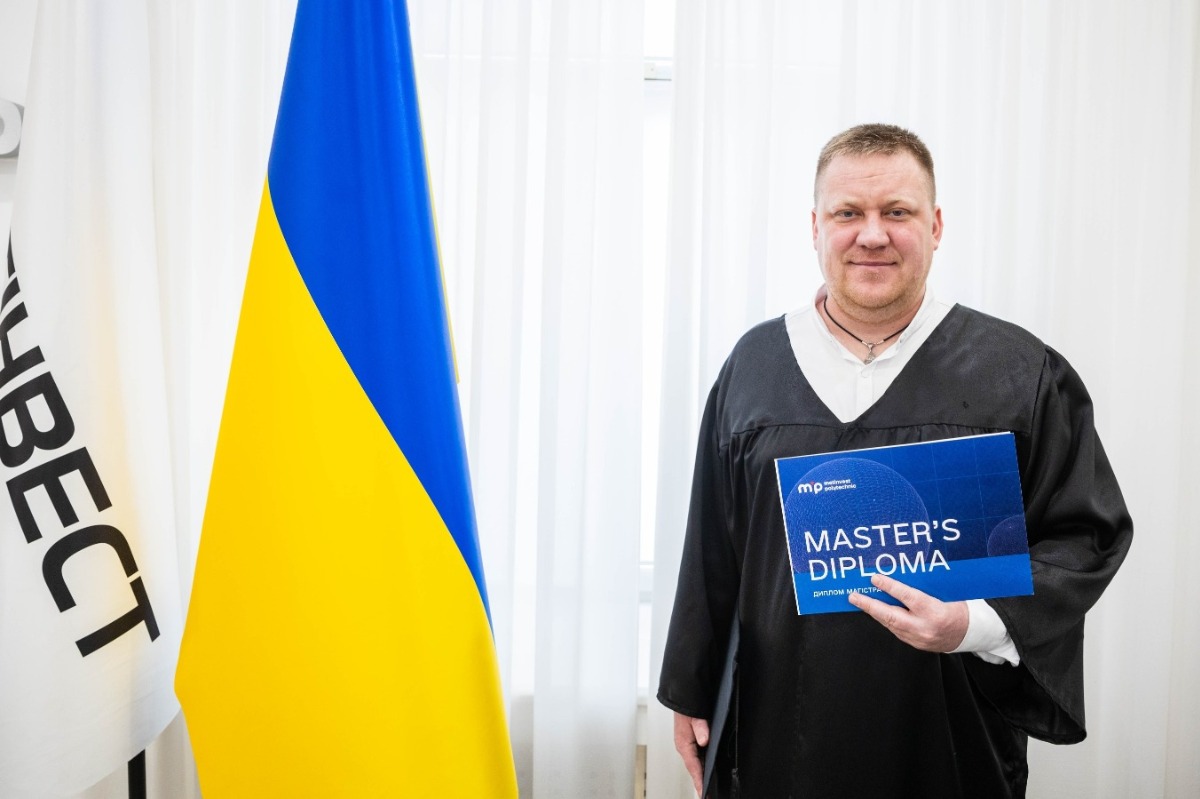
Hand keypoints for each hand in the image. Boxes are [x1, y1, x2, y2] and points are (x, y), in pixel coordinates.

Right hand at [673, 711, 709, 795]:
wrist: (681, 697)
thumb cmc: (685, 706)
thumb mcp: (694, 715)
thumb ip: (700, 727)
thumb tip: (705, 740)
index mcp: (683, 744)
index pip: (693, 767)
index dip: (699, 781)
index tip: (704, 793)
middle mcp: (684, 747)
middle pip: (694, 769)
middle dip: (700, 784)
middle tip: (708, 796)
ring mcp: (687, 745)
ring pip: (696, 765)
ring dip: (701, 776)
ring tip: (707, 790)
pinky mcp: (691, 742)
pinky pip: (697, 758)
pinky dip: (702, 767)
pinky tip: (707, 772)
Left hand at [848, 573, 968, 651]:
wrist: (968, 634)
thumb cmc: (958, 609)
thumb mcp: (946, 594)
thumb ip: (926, 587)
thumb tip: (903, 573)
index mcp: (935, 612)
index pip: (908, 597)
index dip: (890, 587)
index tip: (875, 578)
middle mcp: (925, 627)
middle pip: (891, 616)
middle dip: (870, 605)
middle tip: (854, 596)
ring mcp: (918, 638)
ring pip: (890, 624)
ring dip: (873, 612)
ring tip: (859, 601)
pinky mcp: (914, 643)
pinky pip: (895, 630)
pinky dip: (884, 619)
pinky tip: (875, 611)